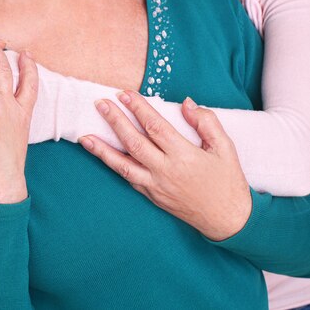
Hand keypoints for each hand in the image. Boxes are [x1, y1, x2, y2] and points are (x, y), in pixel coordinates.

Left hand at [79, 91, 251, 240]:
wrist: (228, 220)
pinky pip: (128, 178)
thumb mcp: (225, 147)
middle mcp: (165, 171)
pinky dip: (113, 166)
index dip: (138, 108)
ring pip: (123, 165)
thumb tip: (186, 103)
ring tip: (85, 136)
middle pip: (133, 142)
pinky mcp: (152, 196)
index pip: (154, 126)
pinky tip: (102, 156)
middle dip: (115, 121)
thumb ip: (206, 122)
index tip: (124, 93)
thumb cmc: (227, 181)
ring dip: (103, 149)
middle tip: (101, 103)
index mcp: (184, 156)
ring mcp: (156, 186)